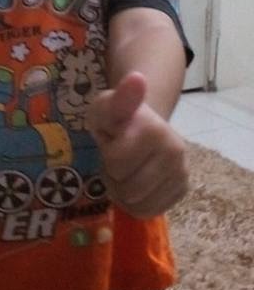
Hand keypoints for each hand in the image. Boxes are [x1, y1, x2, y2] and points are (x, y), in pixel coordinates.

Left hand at [86, 72, 188, 218]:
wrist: (142, 126)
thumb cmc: (118, 119)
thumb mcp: (107, 107)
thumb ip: (119, 99)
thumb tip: (137, 78)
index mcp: (155, 129)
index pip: (116, 163)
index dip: (108, 156)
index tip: (114, 140)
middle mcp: (175, 151)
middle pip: (127, 188)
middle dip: (115, 177)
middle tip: (118, 159)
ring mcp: (181, 171)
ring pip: (137, 203)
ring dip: (123, 192)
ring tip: (127, 170)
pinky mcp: (182, 189)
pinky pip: (149, 211)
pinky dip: (136, 203)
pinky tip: (137, 182)